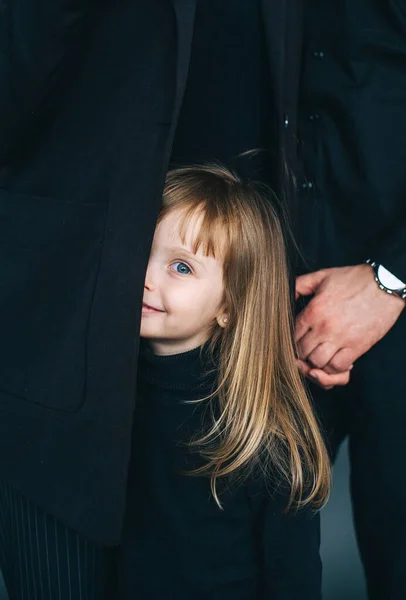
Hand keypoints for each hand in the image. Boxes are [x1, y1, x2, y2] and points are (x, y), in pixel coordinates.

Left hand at [295, 264, 404, 388]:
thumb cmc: (355, 279)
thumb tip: (287, 295)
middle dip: (301, 355)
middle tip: (306, 354)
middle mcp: (324, 327)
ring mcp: (341, 338)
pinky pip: (338, 367)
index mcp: (313, 310)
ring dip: (317, 364)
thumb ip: (300, 284)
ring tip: (320, 357)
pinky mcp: (357, 346)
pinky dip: (334, 369)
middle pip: (302, 352)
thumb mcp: (322, 276)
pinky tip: (335, 360)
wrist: (385, 283)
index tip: (297, 342)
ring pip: (318, 363)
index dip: (291, 341)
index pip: (292, 335)